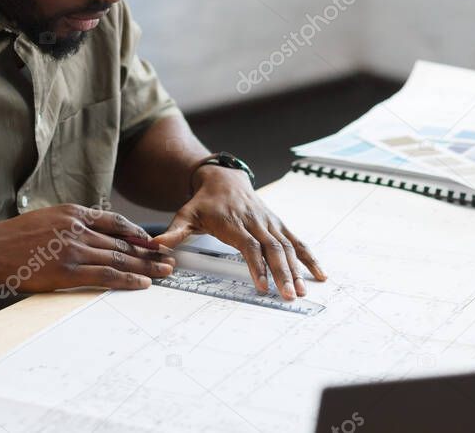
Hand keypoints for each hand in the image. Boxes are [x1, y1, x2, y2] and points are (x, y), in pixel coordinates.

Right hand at [0, 204, 175, 296]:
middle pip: (123, 241)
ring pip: (120, 257)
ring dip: (146, 266)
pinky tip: (143, 283)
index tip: (153, 242)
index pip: (116, 221)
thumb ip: (70, 225)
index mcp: (73, 213)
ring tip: (164, 272)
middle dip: (149, 252)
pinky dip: (128, 279)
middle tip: (169, 259)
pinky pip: (106, 274)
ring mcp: (74, 249)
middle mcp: (78, 228)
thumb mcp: (45, 219)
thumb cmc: (11, 238)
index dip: (138, 233)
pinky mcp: (67, 271)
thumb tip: (90, 236)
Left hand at [153, 166, 326, 300]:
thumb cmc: (203, 202)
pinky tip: (320, 275)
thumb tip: (154, 246)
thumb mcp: (185, 214)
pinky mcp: (279, 224)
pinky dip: (309, 258)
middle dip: (283, 273)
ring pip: (287, 246)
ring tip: (304, 291)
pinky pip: (296, 242)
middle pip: (273, 248)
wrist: (224, 179)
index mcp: (234, 222)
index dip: (257, 265)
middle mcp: (256, 221)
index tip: (263, 286)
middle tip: (289, 296)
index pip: (249, 245)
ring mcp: (270, 222)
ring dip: (297, 269)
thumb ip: (173, 232)